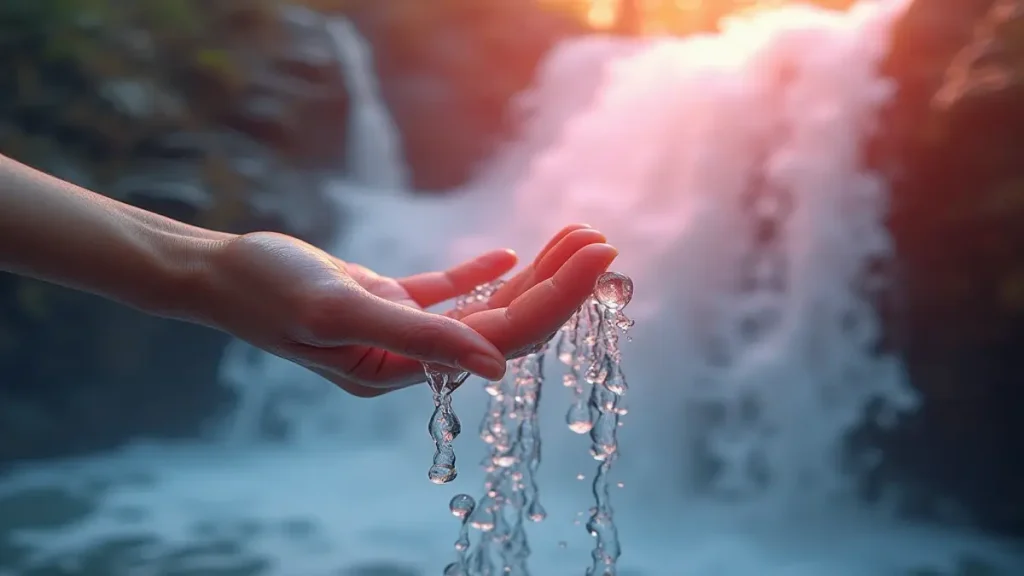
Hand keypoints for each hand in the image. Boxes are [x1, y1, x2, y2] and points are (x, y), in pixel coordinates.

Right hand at [198, 224, 616, 396]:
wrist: (217, 273)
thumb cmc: (267, 289)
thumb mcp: (339, 308)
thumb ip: (418, 337)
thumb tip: (497, 367)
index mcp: (403, 366)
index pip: (503, 336)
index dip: (557, 299)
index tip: (599, 258)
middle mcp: (410, 356)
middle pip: (506, 324)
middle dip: (559, 284)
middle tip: (603, 241)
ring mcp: (399, 330)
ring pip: (484, 307)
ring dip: (532, 273)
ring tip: (575, 237)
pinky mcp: (385, 303)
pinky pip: (446, 293)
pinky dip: (480, 273)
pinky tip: (511, 253)